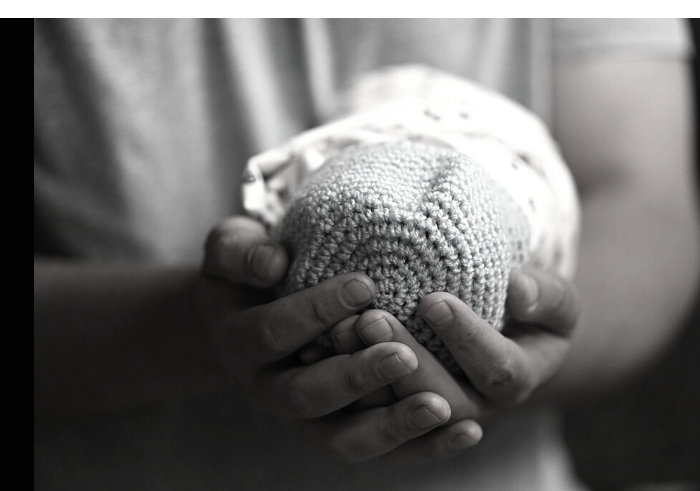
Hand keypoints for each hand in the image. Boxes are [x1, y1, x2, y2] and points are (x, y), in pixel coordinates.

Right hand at [197, 216, 479, 462]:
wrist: (257, 312)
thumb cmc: (254, 270)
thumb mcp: (232, 248)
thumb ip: (240, 250)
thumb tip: (271, 262)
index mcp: (238, 346)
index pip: (271, 334)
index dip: (314, 312)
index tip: (365, 284)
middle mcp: (269, 393)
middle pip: (307, 397)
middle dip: (356, 377)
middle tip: (402, 353)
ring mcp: (308, 422)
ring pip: (346, 440)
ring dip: (393, 425)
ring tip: (439, 406)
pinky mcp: (347, 434)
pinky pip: (385, 451)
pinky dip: (425, 446)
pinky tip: (467, 430)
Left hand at [340, 268, 579, 427]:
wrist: (507, 338)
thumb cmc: (530, 312)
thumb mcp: (555, 302)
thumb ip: (547, 296)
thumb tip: (517, 289)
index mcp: (516, 381)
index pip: (498, 370)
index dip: (467, 338)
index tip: (434, 299)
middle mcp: (474, 410)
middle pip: (441, 401)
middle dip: (406, 361)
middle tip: (371, 318)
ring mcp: (431, 418)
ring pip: (398, 416)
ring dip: (367, 380)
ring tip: (340, 331)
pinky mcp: (392, 416)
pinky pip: (365, 419)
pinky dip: (340, 389)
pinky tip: (316, 352)